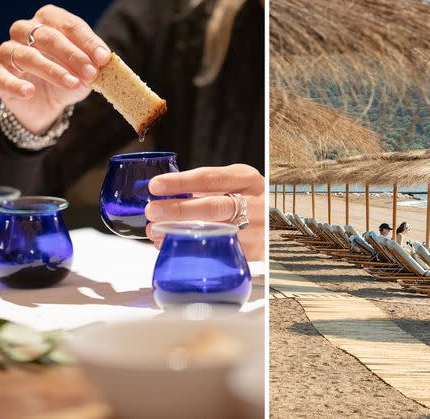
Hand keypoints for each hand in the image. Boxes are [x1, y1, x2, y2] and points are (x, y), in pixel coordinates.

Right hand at [0, 5, 110, 133]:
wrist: (46, 105)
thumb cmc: (68, 78)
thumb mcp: (85, 72)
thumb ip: (93, 66)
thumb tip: (103, 63)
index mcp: (48, 21)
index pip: (68, 25)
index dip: (87, 42)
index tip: (103, 58)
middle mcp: (25, 31)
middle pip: (47, 37)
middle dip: (72, 55)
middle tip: (91, 73)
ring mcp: (9, 51)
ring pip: (27, 56)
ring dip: (52, 70)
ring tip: (73, 84)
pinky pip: (3, 77)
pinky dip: (16, 84)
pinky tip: (30, 91)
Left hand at [144, 164, 264, 260]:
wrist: (276, 221)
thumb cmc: (247, 199)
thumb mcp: (234, 183)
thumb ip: (207, 187)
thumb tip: (165, 194)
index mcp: (247, 179)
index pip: (210, 178)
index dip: (180, 182)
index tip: (156, 185)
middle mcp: (254, 202)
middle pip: (212, 206)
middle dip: (178, 209)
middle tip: (153, 211)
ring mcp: (256, 229)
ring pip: (215, 231)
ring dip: (181, 231)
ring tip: (157, 231)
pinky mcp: (253, 251)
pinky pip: (219, 250)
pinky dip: (192, 248)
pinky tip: (173, 245)